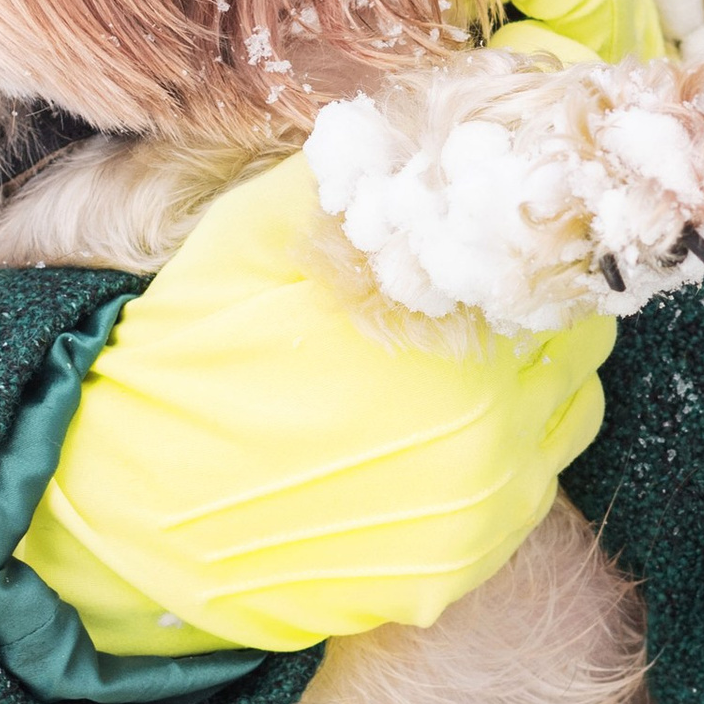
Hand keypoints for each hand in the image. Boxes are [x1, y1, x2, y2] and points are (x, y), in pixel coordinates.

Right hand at [16, 150, 611, 654]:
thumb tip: (440, 128)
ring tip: (458, 371)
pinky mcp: (448, 575)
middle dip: (536, 317)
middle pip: (577, 350)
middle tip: (477, 303)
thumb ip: (361, 176)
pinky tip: (426, 439)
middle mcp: (488, 435)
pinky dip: (496, 463)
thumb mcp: (262, 232)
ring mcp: (475, 516)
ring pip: (566, 425)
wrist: (127, 499)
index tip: (503, 243)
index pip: (555, 280)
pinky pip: (521, 502)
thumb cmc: (193, 356)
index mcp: (455, 340)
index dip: (531, 253)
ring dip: (534, 390)